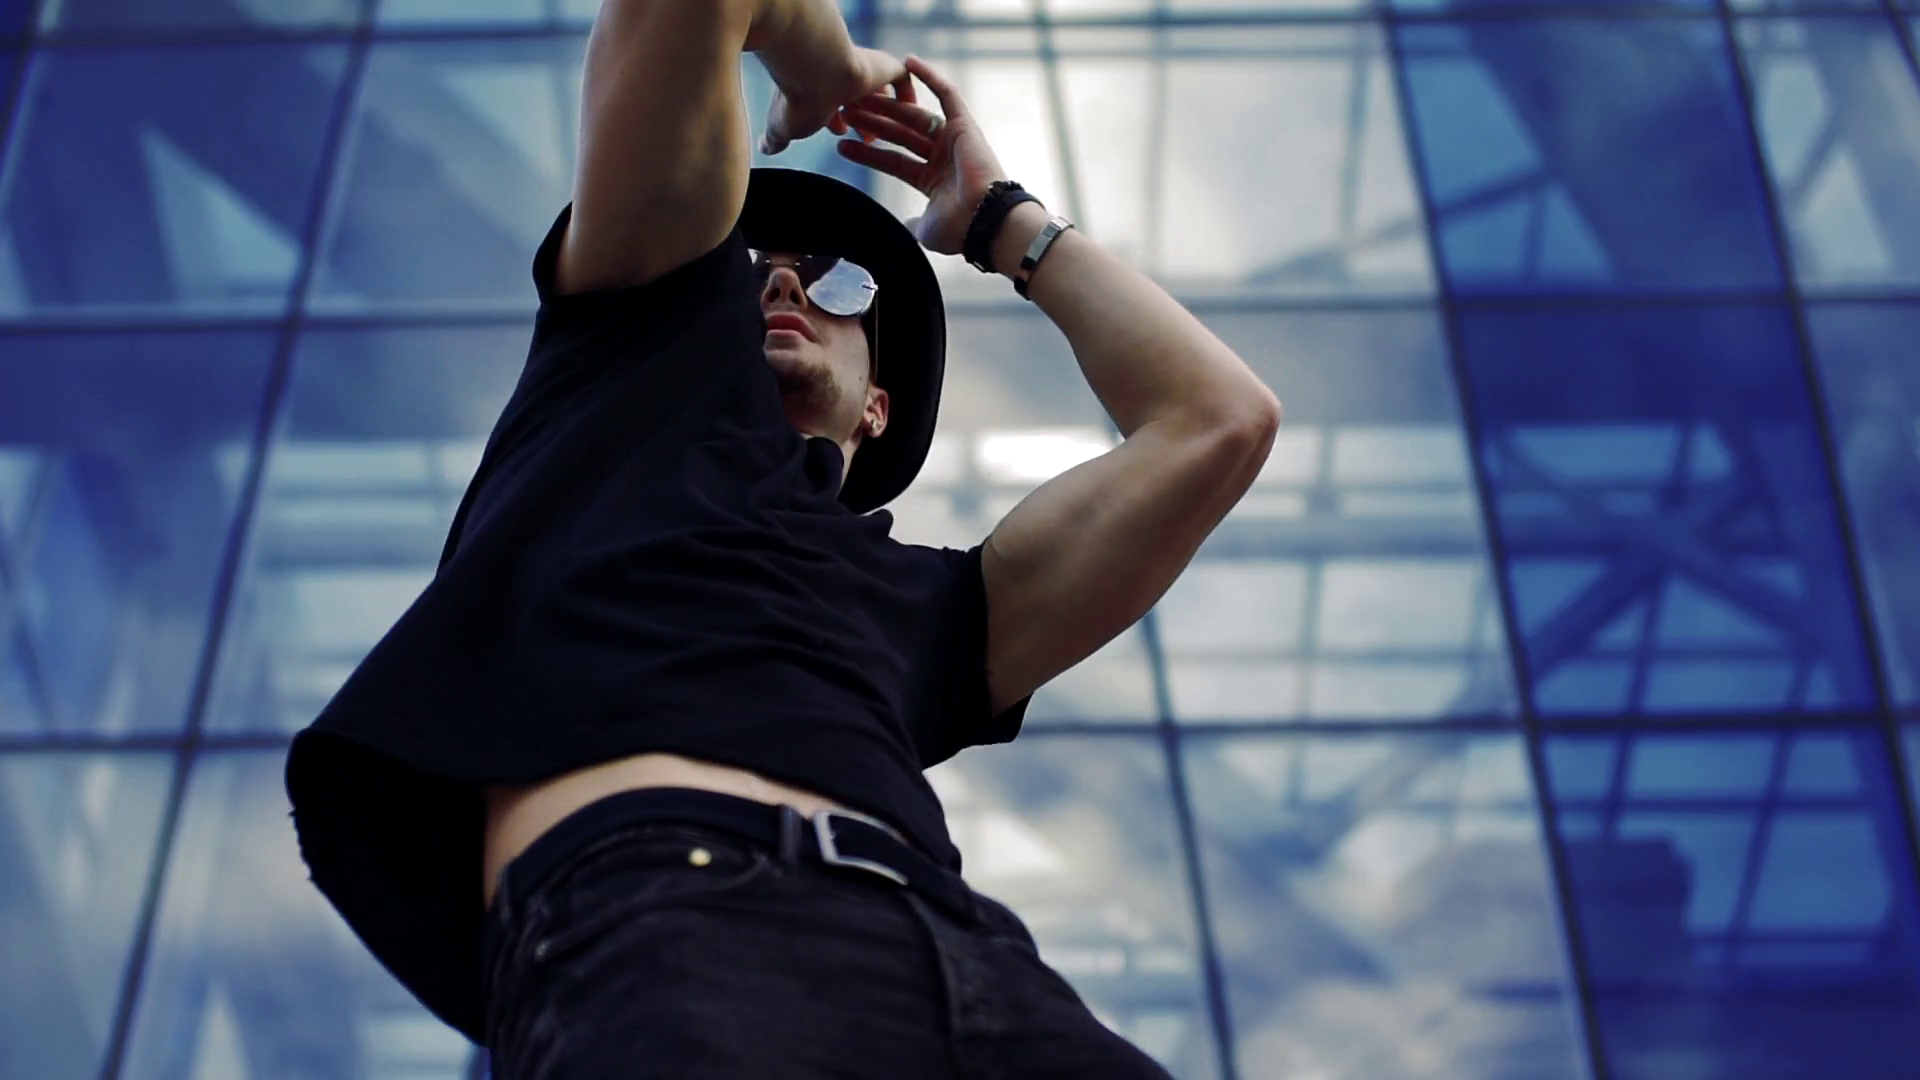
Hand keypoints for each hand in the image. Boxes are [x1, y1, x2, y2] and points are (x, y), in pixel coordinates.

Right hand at [761, 47, 908, 155]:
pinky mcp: (884, 66)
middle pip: (857, 99)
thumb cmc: (796, 98)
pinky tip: (904, 113)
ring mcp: (863, 68)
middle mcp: (841, 74)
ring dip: (880, 115)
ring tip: (880, 133)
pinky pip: (903, 80)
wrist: (813, 69)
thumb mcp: (782, 126)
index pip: (831, 101)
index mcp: (819, 84)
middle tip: (864, 138)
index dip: (836, 119)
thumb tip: (765, 146)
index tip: (838, 132)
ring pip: (879, 93)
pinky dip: (905, 97)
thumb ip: (775, 138)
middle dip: (860, 120)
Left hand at [832, 55, 1006, 256]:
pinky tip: (908, 61)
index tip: (842, 146)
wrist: (984, 222)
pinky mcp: (965, 126)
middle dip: (872, 122)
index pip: (893, 161)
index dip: (867, 153)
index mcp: (932, 180)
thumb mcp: (925, 229)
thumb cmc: (958, 230)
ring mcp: (953, 140)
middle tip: (845, 111)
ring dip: (887, 103)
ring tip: (859, 94)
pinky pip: (947, 95)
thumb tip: (905, 226)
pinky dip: (930, 77)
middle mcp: (942, 157)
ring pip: (914, 115)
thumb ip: (913, 222)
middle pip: (899, 134)